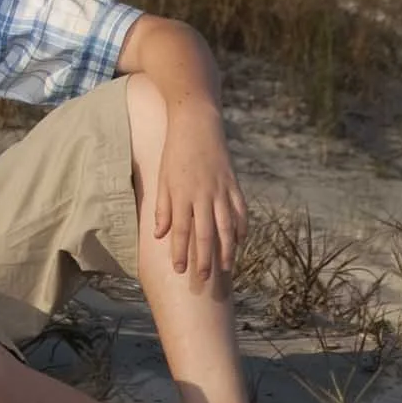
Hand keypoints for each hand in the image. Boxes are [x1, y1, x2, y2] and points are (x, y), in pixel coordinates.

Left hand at [154, 105, 246, 285]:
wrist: (196, 124)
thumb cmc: (174, 153)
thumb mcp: (162, 179)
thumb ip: (162, 208)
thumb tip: (160, 235)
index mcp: (182, 195)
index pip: (180, 231)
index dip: (180, 252)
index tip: (179, 270)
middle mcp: (203, 195)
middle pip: (205, 234)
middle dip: (205, 258)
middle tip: (204, 278)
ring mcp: (221, 190)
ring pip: (226, 227)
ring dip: (227, 249)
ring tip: (226, 267)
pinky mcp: (234, 184)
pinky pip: (240, 211)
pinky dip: (241, 228)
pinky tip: (240, 241)